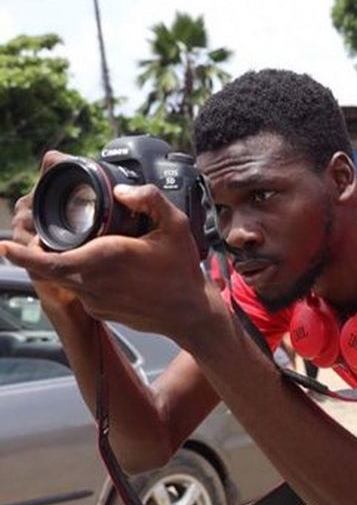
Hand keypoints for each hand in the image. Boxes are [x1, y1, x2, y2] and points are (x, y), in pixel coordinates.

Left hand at [1, 183, 209, 339]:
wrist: (190, 314)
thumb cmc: (182, 271)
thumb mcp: (177, 225)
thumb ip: (150, 199)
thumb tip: (122, 190)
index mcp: (106, 258)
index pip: (50, 260)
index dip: (22, 254)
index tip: (3, 245)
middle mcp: (95, 282)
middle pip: (49, 267)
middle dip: (37, 251)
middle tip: (39, 235)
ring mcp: (95, 300)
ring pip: (64, 277)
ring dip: (64, 262)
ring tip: (86, 247)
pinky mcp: (100, 310)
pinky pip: (80, 289)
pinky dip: (82, 275)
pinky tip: (106, 268)